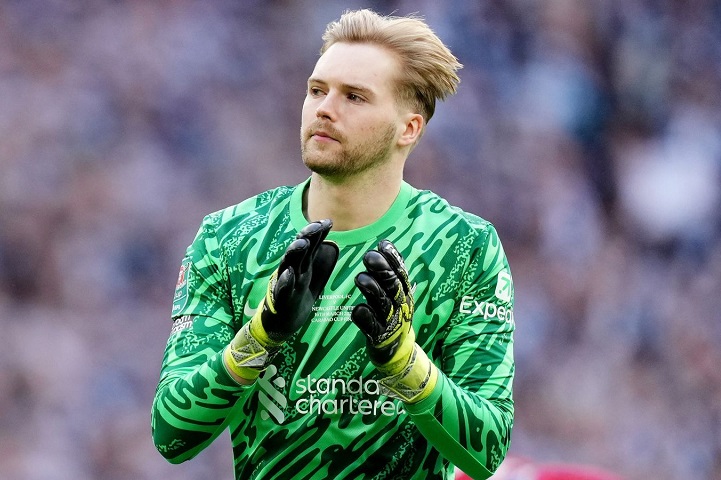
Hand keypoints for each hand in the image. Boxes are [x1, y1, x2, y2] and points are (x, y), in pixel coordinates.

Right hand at [224, 219, 338, 381]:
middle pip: (299, 250)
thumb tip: (330, 238)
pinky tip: (289, 274)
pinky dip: (285, 282)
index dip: (317, 232)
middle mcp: (292, 270)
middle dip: (306, 237)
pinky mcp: (281, 300)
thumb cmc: (296, 295)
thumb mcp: (310, 275)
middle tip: (315, 227)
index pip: (309, 244)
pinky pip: (282, 290)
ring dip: (294, 254)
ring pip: (289, 266)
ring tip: (302, 243)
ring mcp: (285, 284)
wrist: (280, 323)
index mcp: (301, 264)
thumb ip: (317, 257)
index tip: (328, 222)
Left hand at [351, 240, 436, 402]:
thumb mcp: (396, 292)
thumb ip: (390, 270)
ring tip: (360, 278)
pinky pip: (371, 326)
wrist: (398, 349)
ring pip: (382, 304)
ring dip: (372, 291)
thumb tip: (385, 243)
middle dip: (382, 271)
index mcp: (404, 292)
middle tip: (369, 256)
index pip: (401, 272)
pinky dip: (364, 318)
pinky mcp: (378, 336)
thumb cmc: (392, 314)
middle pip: (393, 286)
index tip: (383, 245)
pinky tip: (357, 309)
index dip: (393, 259)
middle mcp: (400, 305)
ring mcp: (390, 321)